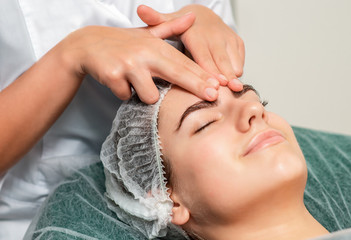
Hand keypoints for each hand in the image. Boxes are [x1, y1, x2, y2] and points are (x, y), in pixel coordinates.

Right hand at [62, 13, 218, 103]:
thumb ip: (171, 29)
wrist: (86, 45)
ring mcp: (128, 64)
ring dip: (145, 94)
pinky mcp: (113, 76)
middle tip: (212, 97)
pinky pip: (127, 96)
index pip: (183, 62)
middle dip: (196, 86)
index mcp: (155, 45)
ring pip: (150, 94)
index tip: (217, 86)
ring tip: (135, 82)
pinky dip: (124, 93)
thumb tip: (193, 17)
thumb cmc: (122, 43)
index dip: (202, 75)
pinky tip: (118, 82)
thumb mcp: (147, 34)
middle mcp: (144, 53)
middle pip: (176, 73)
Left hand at [137, 4, 244, 90]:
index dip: (208, 68)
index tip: (214, 82)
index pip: (202, 54)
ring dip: (233, 74)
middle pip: (219, 59)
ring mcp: (227, 37)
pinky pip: (239, 57)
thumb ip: (156, 21)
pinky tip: (235, 82)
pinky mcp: (237, 42)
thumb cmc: (183, 27)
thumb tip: (140, 10)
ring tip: (235, 89)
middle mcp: (213, 35)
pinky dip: (237, 69)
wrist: (203, 15)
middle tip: (228, 90)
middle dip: (225, 75)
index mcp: (195, 34)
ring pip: (232, 59)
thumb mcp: (168, 22)